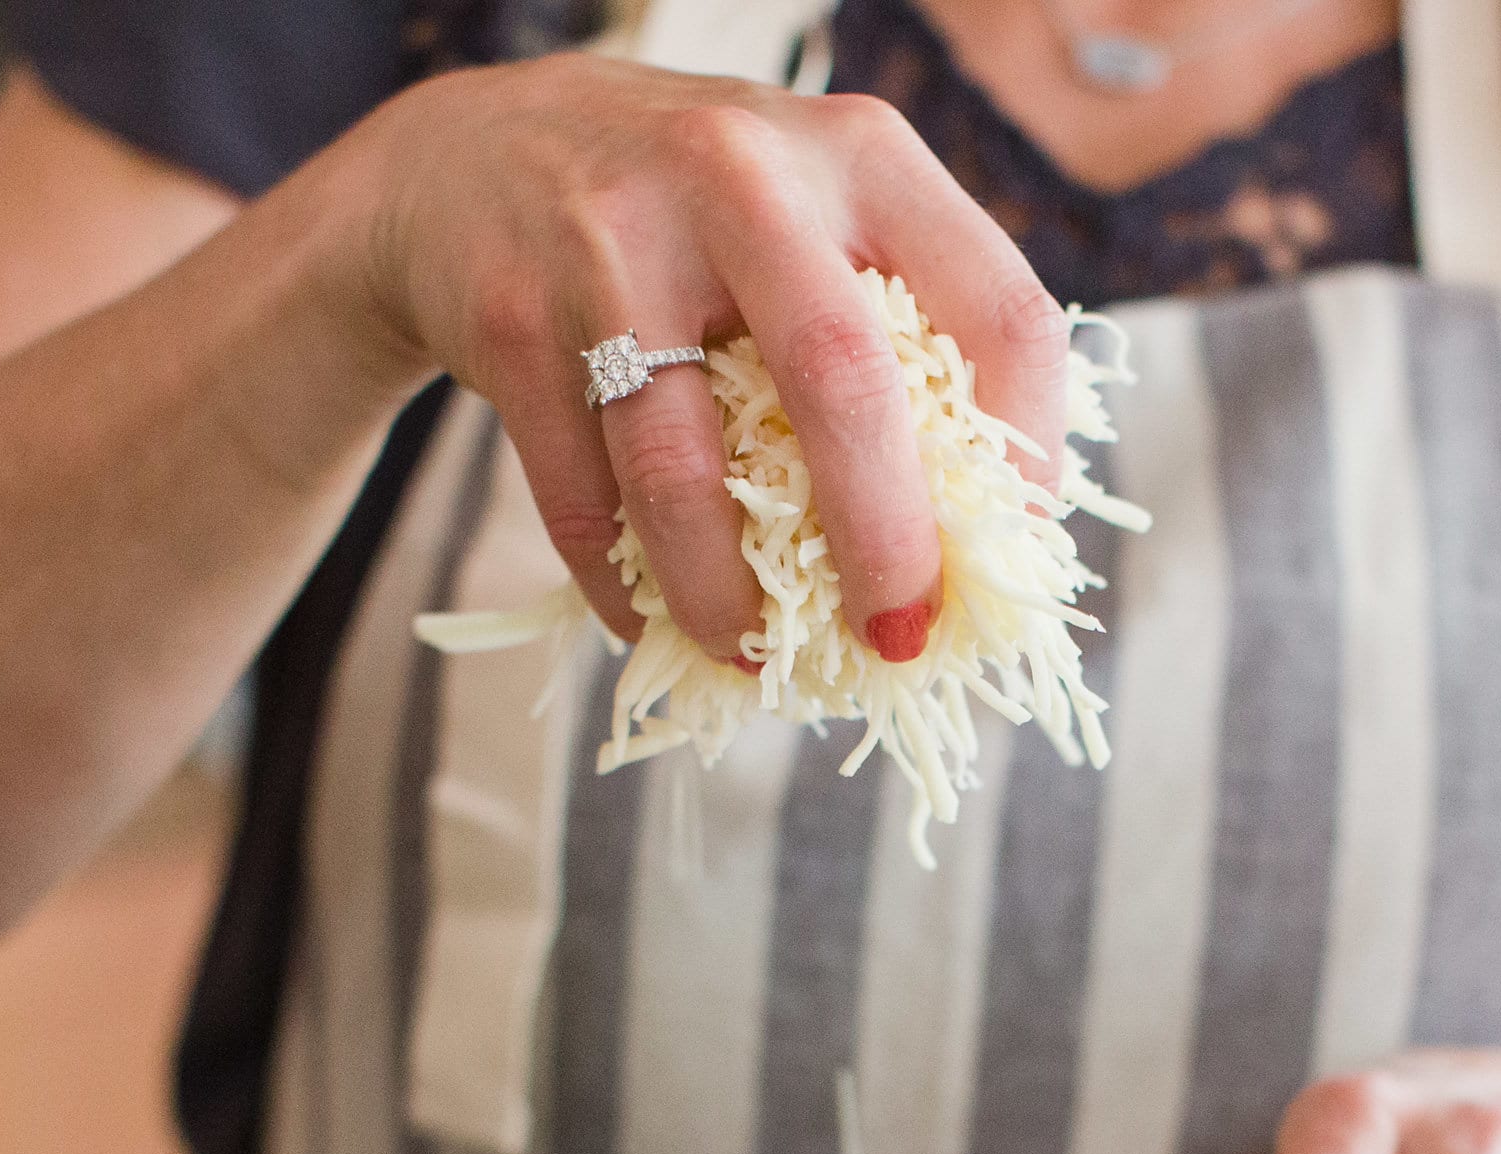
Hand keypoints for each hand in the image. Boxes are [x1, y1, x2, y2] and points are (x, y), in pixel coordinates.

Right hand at [349, 53, 1069, 661]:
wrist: (474, 151)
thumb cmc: (696, 218)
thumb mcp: (815, 211)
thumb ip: (903, 326)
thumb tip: (987, 537)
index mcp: (861, 156)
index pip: (997, 309)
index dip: (1026, 454)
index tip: (1011, 548)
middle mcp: (743, 176)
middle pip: (844, 386)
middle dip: (884, 543)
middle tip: (897, 639)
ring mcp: (614, 241)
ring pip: (683, 468)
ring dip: (724, 594)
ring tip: (752, 656)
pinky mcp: (514, 317)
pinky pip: (580, 498)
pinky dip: (624, 582)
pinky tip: (651, 618)